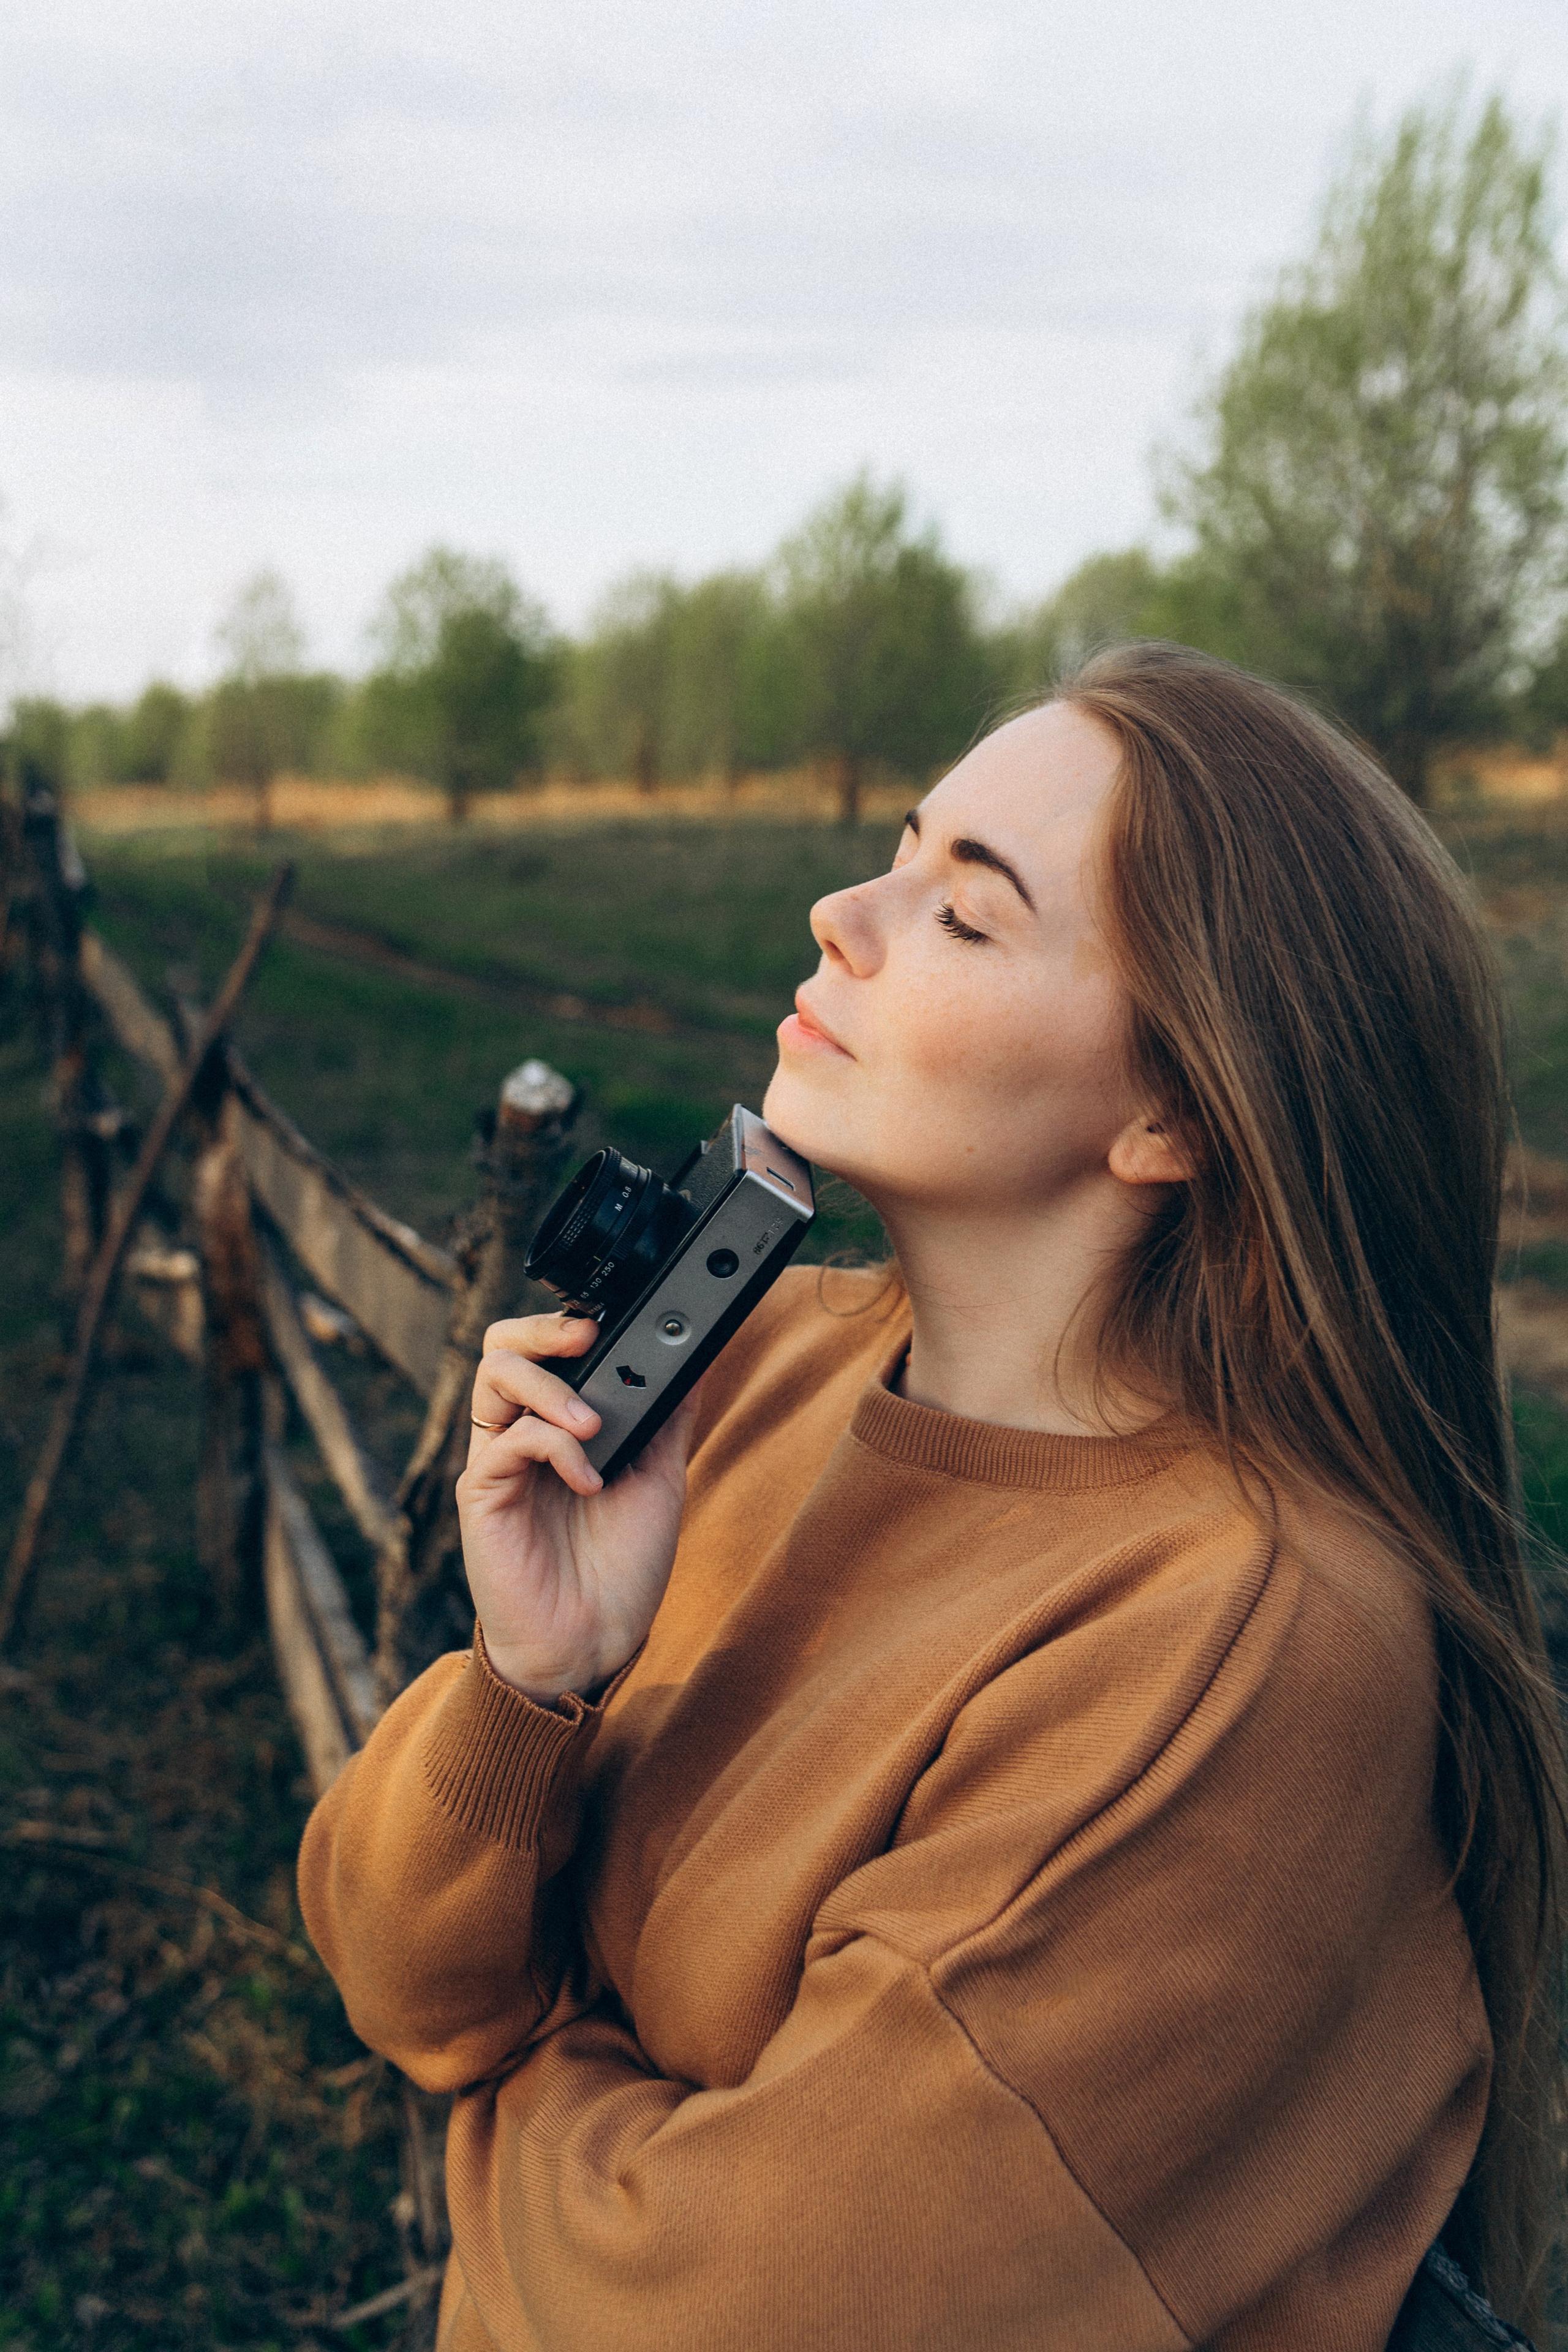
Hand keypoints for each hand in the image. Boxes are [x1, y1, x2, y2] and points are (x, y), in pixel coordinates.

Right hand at [455, 1311, 697, 1704]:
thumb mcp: (660, 1479)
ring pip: (493, 1377)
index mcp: (556, 1426)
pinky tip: (589, 1481)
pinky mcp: (482, 1495)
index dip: (572, 1323)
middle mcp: (520, 1435)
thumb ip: (667, 1419)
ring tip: (593, 1424)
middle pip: (502, 1346)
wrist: (596, 1643)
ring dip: (550, 1386)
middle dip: (543, 1328)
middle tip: (587, 1338)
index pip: (546, 1349)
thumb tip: (694, 1359)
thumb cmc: (622, 1568)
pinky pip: (506, 1441)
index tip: (621, 1321)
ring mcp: (499, 1463)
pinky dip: (555, 1447)